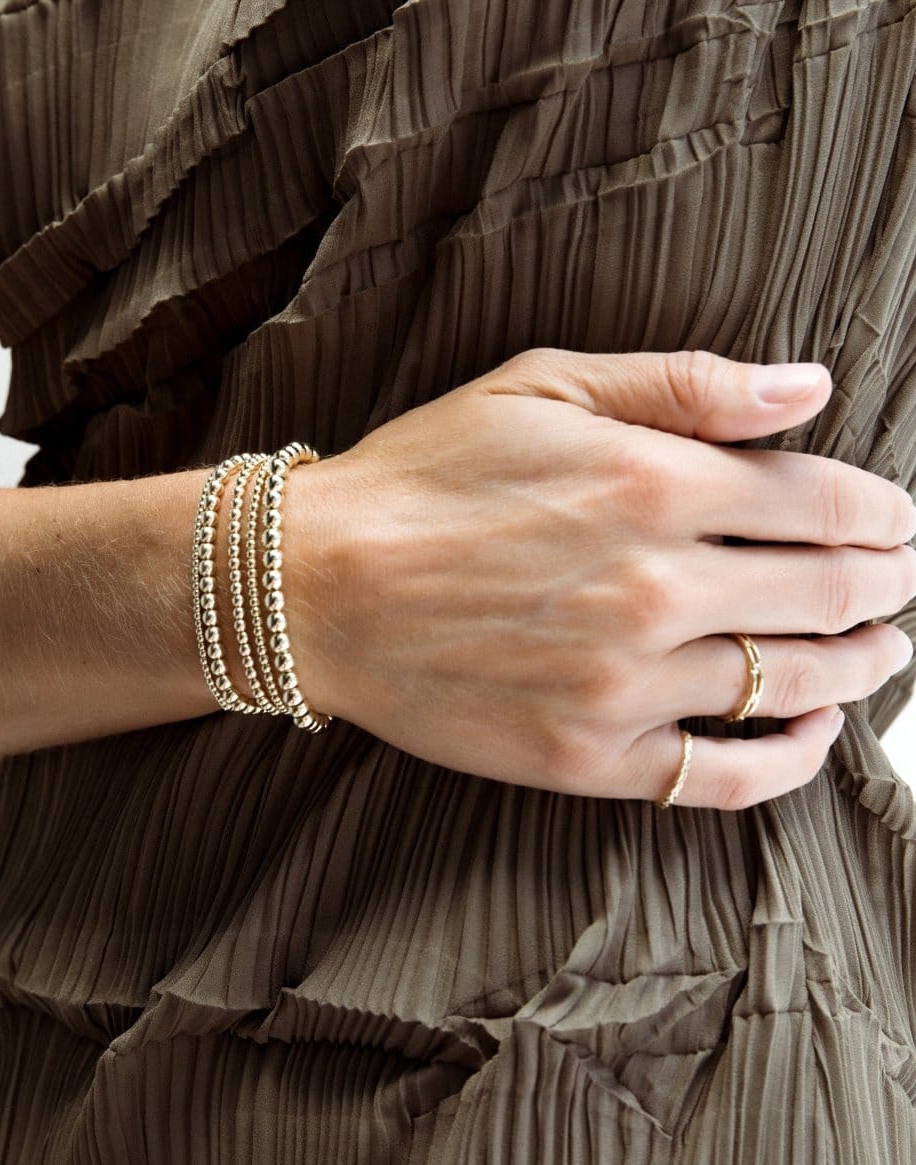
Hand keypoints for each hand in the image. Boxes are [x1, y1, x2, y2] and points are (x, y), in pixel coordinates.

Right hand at [284, 348, 915, 809]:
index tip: (895, 522)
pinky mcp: (588, 754)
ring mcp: (625, 681)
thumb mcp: (539, 387)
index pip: (827, 502)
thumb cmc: (418, 480)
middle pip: (833, 593)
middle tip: (901, 584)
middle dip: (890, 585)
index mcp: (653, 483)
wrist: (314, 587)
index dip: (885, 513)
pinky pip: (725, 773)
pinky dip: (791, 759)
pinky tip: (811, 735)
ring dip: (862, 668)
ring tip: (880, 655)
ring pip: (796, 684)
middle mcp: (657, 586)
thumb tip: (807, 388)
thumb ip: (682, 384)